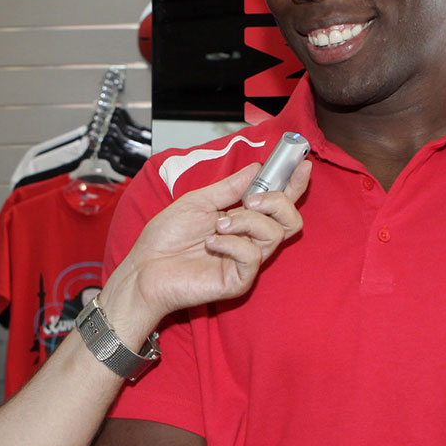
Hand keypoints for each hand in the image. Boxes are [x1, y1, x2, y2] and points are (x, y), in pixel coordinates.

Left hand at [103, 160, 310, 328]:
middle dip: (277, 201)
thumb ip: (228, 188)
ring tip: (218, 224)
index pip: (278, 203)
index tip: (301, 165)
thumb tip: (256, 168)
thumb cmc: (166, 238)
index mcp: (242, 219)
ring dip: (247, 221)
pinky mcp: (238, 280)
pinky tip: (211, 243)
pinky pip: (252, 256)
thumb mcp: (197, 201)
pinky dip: (232, 243)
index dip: (294, 185)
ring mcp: (245, 262)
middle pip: (290, 221)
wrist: (144, 268)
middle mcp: (249, 241)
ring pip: (274, 235)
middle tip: (250, 199)